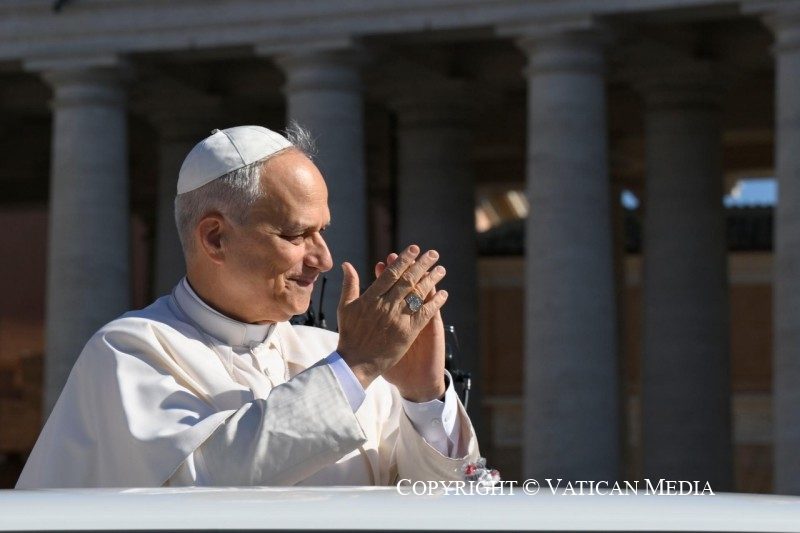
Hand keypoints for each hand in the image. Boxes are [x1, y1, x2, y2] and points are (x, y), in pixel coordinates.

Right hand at [336, 245, 448, 390]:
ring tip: (441, 269)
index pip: (391, 274)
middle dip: (422, 265)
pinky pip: (424, 313)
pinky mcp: (408, 332)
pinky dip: (435, 303)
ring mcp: (397, 318)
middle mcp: (385, 305)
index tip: (414, 249)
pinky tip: (443, 293)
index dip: (403, 260)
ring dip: (431, 280)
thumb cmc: (349, 335)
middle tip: (433, 254)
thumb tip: (347, 264)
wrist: (356, 363)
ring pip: (418, 294)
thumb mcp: (345, 307)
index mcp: (371, 298)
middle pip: (408, 280)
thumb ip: (349, 285)